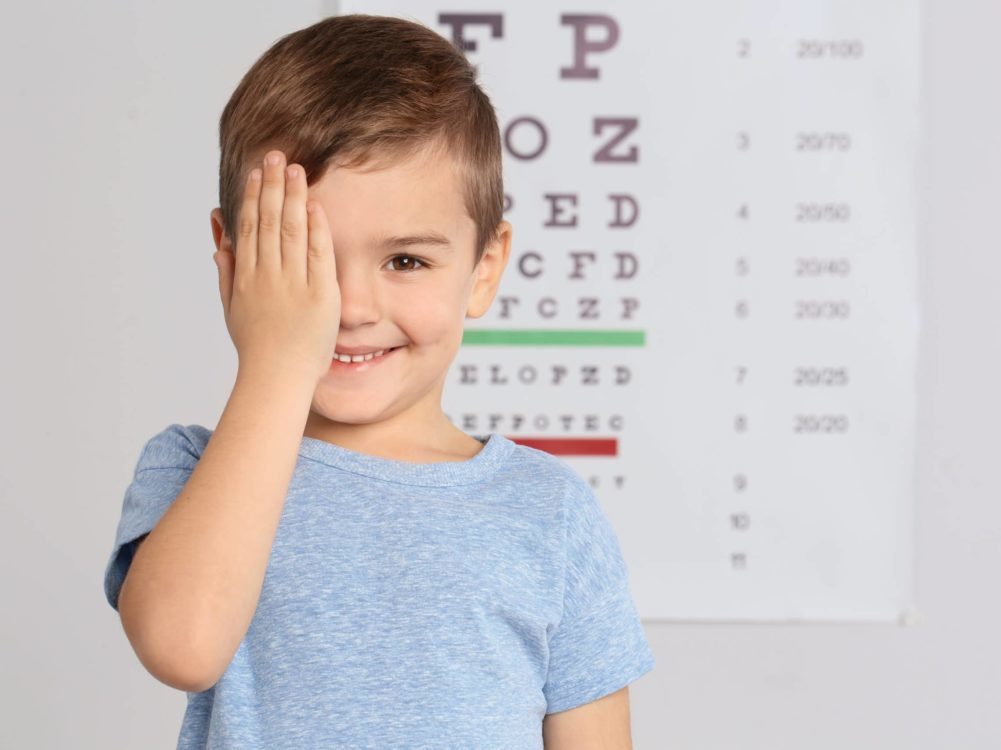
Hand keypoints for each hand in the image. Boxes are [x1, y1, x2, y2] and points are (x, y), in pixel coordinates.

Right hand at [213, 150, 339, 382]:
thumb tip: (219, 243)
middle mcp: (267, 276)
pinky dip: (316, 228)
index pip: (248, 228)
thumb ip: (226, 273)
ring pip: (291, 231)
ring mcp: (293, 284)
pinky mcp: (320, 295)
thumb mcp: (231, 309)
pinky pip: (318, 254)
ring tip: (295, 169)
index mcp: (245, 277)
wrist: (277, 377)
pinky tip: (314, 204)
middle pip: (268, 221)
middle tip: (275, 156)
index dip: (252, 197)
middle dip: (271, 185)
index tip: (256, 173)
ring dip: (292, 197)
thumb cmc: (257, 347)